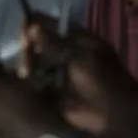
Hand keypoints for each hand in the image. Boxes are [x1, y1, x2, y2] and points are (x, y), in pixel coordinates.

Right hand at [18, 16, 137, 136]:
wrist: (113, 113)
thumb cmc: (102, 80)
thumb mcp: (79, 57)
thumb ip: (54, 43)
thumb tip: (31, 27)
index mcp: (76, 38)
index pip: (49, 24)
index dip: (34, 26)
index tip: (24, 37)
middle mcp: (65, 51)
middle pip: (37, 42)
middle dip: (29, 50)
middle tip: (27, 63)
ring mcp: (58, 70)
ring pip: (34, 61)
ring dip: (27, 66)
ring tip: (26, 75)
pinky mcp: (53, 88)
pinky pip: (35, 80)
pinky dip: (29, 81)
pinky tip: (25, 83)